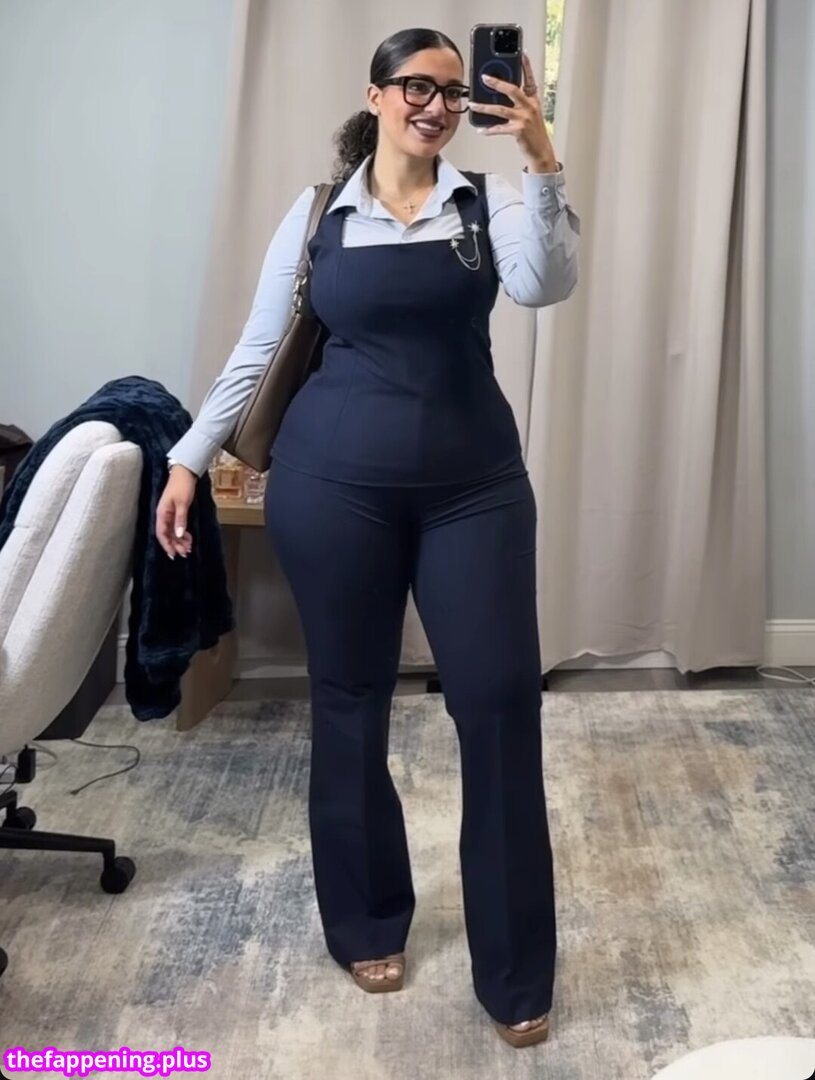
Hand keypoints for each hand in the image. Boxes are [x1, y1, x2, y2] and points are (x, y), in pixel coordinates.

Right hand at [155, 465, 195, 559]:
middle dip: (175, 545)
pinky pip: (177, 527)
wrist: (185, 472)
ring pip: (173, 532)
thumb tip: (179, 535)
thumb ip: (180, 520)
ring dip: (179, 541)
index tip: (173, 554)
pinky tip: (188, 538)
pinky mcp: (175, 512)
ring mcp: (169, 514)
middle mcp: (163, 515)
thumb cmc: (182, 485)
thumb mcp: (182, 503)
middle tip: (185, 553)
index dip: (167, 545)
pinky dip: (182, 534)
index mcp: (162, 513)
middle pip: (167, 535)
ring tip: (188, 548)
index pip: (161, 533)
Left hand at [469, 53, 557, 172]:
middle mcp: (530, 106)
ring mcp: (524, 118)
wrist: (541, 151)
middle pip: (512, 90)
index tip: (522, 53)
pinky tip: (480, 130)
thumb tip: (500, 95)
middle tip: (484, 78)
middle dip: (497, 83)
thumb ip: (519, 103)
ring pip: (501, 109)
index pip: (530, 79)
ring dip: (484, 107)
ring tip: (473, 105)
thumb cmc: (534, 132)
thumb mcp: (530, 113)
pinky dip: (489, 129)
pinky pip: (500, 128)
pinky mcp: (518, 131)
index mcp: (533, 100)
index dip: (526, 66)